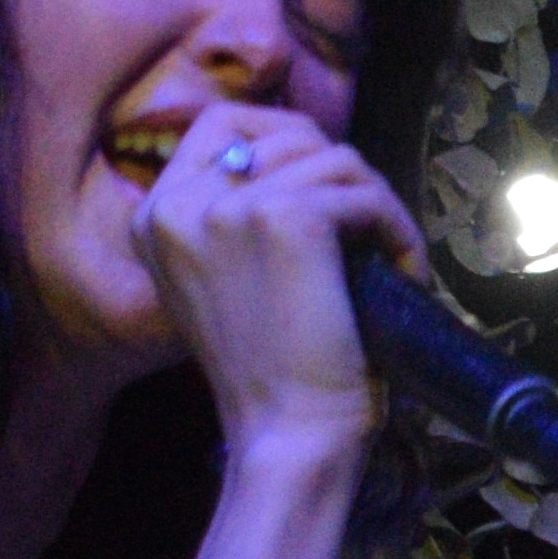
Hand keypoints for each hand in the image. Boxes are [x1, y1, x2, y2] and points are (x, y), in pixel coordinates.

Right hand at [134, 103, 422, 452]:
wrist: (286, 435)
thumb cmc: (271, 372)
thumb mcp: (222, 279)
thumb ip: (234, 218)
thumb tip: (303, 159)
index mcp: (154, 216)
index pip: (219, 123)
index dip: (285, 138)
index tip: (326, 184)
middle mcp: (178, 203)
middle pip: (284, 131)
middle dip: (340, 169)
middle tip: (367, 225)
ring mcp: (228, 206)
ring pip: (334, 158)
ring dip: (377, 205)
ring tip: (389, 261)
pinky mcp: (287, 218)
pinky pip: (365, 192)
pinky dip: (399, 230)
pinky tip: (403, 273)